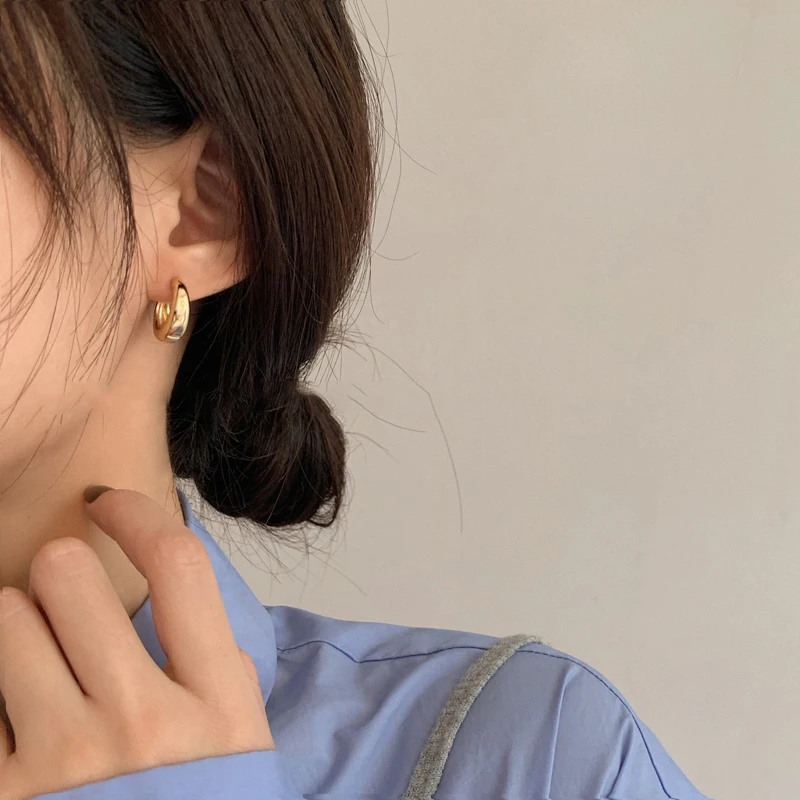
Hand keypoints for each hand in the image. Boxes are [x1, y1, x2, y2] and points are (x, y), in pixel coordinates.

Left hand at [0, 487, 274, 799]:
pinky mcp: (2, 797)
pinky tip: (13, 703)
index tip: (109, 502)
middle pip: (67, 575)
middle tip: (65, 600)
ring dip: (14, 626)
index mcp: (213, 702)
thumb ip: (225, 674)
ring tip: (32, 662)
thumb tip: (193, 611)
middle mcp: (140, 722)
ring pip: (2, 621)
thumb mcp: (242, 748)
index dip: (137, 514)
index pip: (178, 566)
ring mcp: (62, 765)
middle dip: (60, 572)